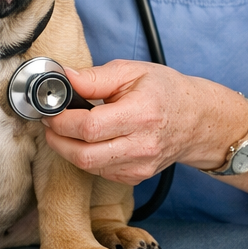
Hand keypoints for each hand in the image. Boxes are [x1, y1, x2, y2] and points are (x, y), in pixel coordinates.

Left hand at [42, 61, 238, 183]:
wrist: (196, 120)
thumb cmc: (165, 91)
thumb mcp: (132, 72)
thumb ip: (95, 77)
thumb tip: (63, 79)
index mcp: (141, 114)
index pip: (89, 127)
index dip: (62, 121)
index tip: (51, 111)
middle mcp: (141, 145)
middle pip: (84, 155)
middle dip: (58, 140)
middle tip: (51, 123)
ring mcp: (139, 166)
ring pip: (89, 166)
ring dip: (68, 150)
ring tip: (66, 130)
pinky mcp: (136, 177)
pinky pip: (100, 172)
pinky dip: (87, 158)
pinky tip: (89, 142)